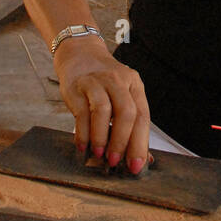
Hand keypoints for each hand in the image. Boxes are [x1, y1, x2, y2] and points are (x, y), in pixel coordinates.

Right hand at [54, 35, 149, 174]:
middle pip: (126, 113)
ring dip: (101, 138)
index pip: (143, 116)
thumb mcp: (123, 96)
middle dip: (121, 142)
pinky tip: (83, 145)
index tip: (136, 165)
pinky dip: (83, 133)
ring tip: (99, 154)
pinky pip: (82, 113)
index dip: (140, 143)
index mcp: (134, 85)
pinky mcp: (77, 87)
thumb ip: (132, 125)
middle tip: (115, 162)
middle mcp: (118, 81)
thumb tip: (143, 158)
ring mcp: (97, 82)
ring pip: (103, 110)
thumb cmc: (104, 83)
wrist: (80, 55)